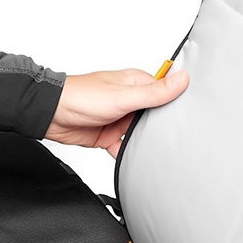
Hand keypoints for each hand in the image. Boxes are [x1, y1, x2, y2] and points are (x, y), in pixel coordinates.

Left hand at [46, 68, 189, 156]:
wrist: (49, 115)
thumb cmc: (80, 97)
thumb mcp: (123, 96)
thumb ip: (154, 92)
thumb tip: (183, 79)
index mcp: (135, 83)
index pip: (164, 92)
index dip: (177, 101)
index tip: (193, 112)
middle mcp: (129, 100)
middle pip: (154, 115)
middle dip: (162, 126)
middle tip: (180, 138)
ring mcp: (119, 118)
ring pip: (140, 133)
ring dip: (146, 142)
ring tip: (162, 152)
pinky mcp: (108, 136)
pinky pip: (124, 148)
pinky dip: (129, 155)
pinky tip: (138, 163)